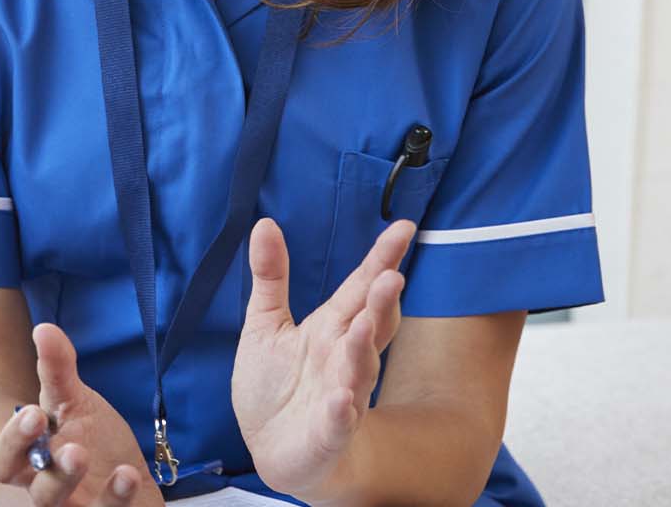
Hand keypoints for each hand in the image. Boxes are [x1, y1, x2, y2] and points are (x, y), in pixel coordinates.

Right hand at [0, 323, 160, 506]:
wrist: (129, 478)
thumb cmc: (94, 442)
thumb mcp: (76, 402)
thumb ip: (57, 370)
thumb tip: (43, 328)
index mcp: (32, 464)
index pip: (4, 464)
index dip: (13, 443)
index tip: (34, 414)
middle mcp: (49, 495)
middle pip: (39, 497)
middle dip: (55, 476)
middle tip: (76, 451)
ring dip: (92, 494)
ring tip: (113, 467)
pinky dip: (120, 500)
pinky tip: (129, 476)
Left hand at [229, 218, 414, 502]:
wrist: (272, 448)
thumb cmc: (276, 384)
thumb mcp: (266, 324)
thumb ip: (271, 276)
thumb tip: (265, 222)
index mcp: (332, 328)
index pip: (360, 287)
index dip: (382, 259)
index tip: (405, 227)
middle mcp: (344, 357)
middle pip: (371, 324)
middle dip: (381, 302)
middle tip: (391, 277)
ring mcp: (341, 395)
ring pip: (360, 370)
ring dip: (363, 349)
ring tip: (364, 325)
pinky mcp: (328, 432)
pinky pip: (339, 422)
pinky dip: (341, 412)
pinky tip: (342, 400)